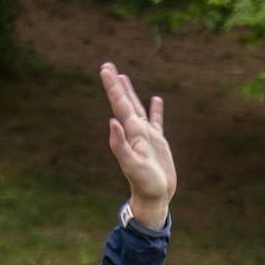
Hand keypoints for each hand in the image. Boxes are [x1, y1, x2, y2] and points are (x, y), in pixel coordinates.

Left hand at [100, 62, 175, 227]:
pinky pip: (156, 121)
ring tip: (124, 77)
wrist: (155, 197)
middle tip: (108, 66)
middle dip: (117, 85)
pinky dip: (155, 110)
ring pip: (138, 109)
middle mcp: (136, 131)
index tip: (106, 69)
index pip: (120, 105)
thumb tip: (112, 121)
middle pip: (125, 102)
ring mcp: (147, 136)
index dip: (113, 87)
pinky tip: (156, 100)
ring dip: (130, 93)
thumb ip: (120, 145)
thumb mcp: (131, 165)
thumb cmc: (144, 184)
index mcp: (131, 133)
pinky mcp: (158, 143)